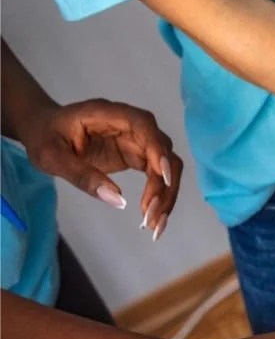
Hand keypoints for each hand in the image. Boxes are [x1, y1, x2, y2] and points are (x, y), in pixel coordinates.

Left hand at [16, 99, 182, 239]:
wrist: (43, 130)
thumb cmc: (44, 136)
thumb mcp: (51, 157)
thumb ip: (82, 176)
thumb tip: (118, 200)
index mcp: (108, 114)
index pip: (144, 126)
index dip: (158, 150)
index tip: (162, 178)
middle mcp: (130, 126)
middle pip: (163, 151)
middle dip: (164, 184)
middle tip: (151, 215)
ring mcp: (136, 142)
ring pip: (167, 167)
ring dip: (166, 195)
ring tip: (153, 224)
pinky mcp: (136, 156)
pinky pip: (157, 177)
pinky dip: (158, 197)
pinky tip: (151, 217)